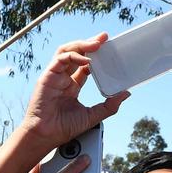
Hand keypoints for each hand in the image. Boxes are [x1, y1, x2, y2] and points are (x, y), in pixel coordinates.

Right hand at [18, 34, 128, 151]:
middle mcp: (63, 78)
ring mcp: (54, 76)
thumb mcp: (92, 116)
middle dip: (90, 43)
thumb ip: (109, 106)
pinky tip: (86, 60)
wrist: (46, 134)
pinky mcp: (47, 76)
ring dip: (82, 44)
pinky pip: (60, 59)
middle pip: (76, 53)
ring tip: (96, 43)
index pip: (85, 65)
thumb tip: (125, 94)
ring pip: (67, 51)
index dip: (96, 56)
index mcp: (72, 86)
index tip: (109, 50)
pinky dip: (73, 56)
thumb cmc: (63, 128)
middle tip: (104, 38)